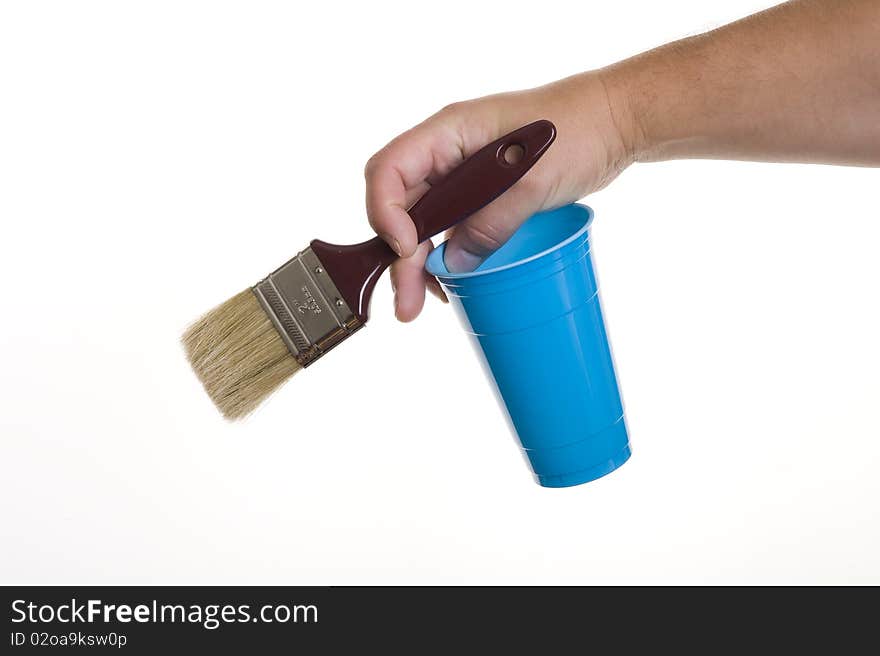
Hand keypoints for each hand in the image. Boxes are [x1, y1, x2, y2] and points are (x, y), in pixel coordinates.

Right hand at [364, 71, 635, 320]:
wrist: (613, 123)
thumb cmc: (578, 130)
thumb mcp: (535, 180)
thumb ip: (493, 222)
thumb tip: (455, 266)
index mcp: (449, 133)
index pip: (390, 170)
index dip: (386, 212)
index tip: (409, 248)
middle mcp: (447, 155)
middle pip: (401, 206)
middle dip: (400, 256)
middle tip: (407, 304)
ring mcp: (463, 177)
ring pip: (423, 223)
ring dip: (417, 263)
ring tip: (422, 303)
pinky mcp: (481, 197)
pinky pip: (450, 228)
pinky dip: (445, 257)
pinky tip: (449, 284)